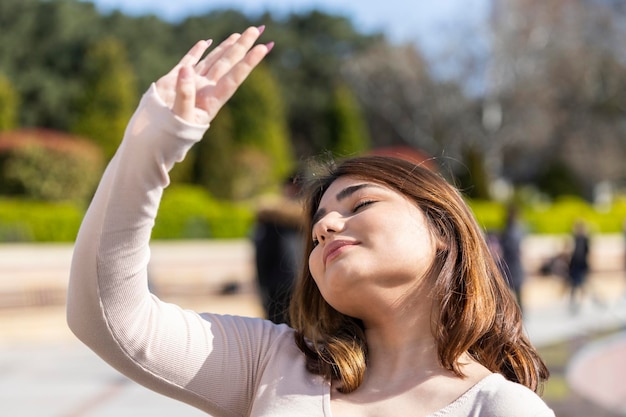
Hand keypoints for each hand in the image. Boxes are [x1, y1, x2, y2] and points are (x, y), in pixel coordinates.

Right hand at [155, 26, 272, 124]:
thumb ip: (183, 94)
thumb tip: (186, 69)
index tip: (262, 48)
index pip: (234, 78)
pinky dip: (198, 50)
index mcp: (211, 101)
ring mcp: (193, 84)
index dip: (248, 63)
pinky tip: (207, 41)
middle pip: (227, 64)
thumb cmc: (171, 134)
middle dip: (241, 47)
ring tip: (239, 35)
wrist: (153, 137)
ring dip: (225, 47)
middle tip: (256, 30)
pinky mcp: (176, 80)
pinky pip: (190, 61)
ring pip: (213, 61)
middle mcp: (206, 90)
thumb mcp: (179, 117)